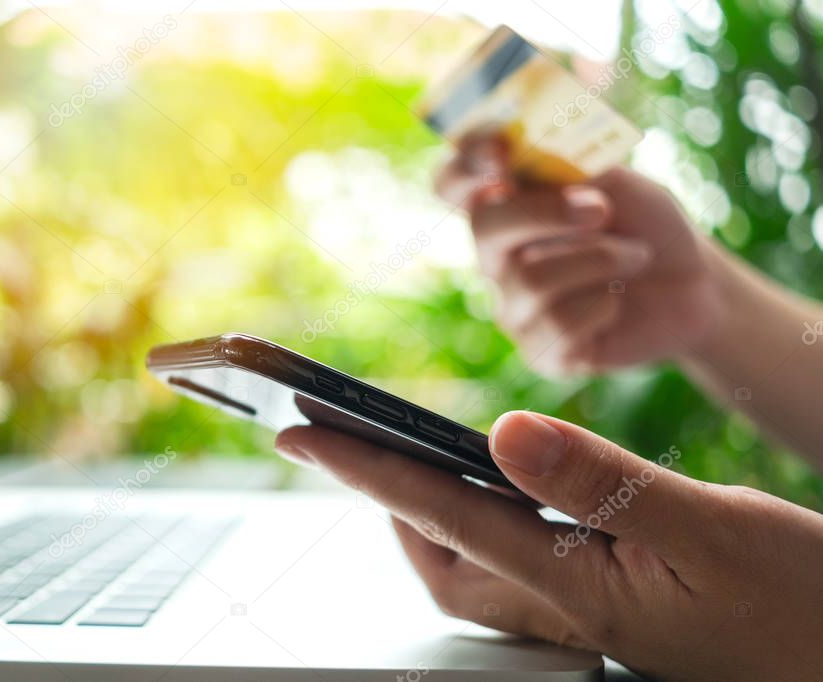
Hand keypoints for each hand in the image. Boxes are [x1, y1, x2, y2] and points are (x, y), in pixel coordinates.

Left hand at [276, 415, 822, 680]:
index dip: (366, 470)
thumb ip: (604, 484)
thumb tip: (504, 433)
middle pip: (441, 561)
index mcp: (577, 588)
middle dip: (384, 503)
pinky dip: (493, 524)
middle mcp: (571, 606)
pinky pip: (526, 565)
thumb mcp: (710, 531)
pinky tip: (511, 494)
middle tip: (348, 448)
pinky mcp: (620, 606)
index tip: (306, 433)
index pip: (440, 516)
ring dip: (432, 515)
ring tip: (410, 462)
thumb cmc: (805, 608)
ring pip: (479, 570)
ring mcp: (595, 612)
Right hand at [435, 137, 723, 374]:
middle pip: (484, 226)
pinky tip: (618, 302)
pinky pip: (559, 324)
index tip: (501, 152)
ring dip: (601, 259)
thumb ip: (570, 166)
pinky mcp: (541, 351)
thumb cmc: (645, 226)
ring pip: (531, 278)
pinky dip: (605, 305)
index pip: (452, 182)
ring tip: (635, 257)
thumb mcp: (616, 180)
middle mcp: (497, 257)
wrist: (693, 286)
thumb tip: (528, 157)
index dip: (463, 164)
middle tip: (601, 210)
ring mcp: (514, 306)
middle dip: (546, 212)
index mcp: (506, 206)